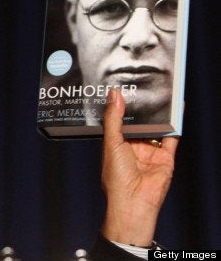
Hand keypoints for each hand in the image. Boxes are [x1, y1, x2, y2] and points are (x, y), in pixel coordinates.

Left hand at [101, 89, 178, 245]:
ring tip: (161, 91)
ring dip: (158, 113)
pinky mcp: (166, 157)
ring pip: (156, 128)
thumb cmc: (116, 176)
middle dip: (141, 108)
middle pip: (139, 124)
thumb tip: (114, 95)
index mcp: (116, 145)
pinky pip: (172, 137)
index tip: (123, 88)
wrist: (134, 202)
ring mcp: (150, 152)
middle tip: (143, 86)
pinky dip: (175, 123)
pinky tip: (177, 107)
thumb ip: (114, 119)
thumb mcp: (111, 143)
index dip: (121, 107)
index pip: (119, 122)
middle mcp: (133, 148)